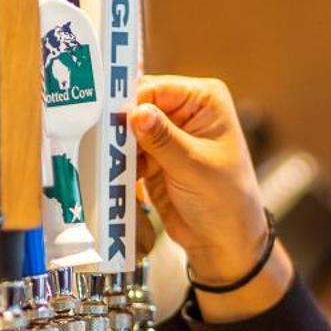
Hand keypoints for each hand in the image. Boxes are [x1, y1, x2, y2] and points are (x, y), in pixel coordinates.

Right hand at [128, 75, 268, 283]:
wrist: (223, 242)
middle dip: (120, 127)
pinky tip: (118, 176)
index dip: (131, 103)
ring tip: (112, 165)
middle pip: (137, 106)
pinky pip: (126, 152)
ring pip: (127, 130)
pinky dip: (120, 163)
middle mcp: (185, 111)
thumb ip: (163, 139)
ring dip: (118, 148)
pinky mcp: (153, 157)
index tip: (110, 121)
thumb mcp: (194, 166)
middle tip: (104, 145)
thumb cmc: (225, 201)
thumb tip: (136, 112)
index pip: (156, 88)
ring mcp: (167, 134)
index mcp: (204, 101)